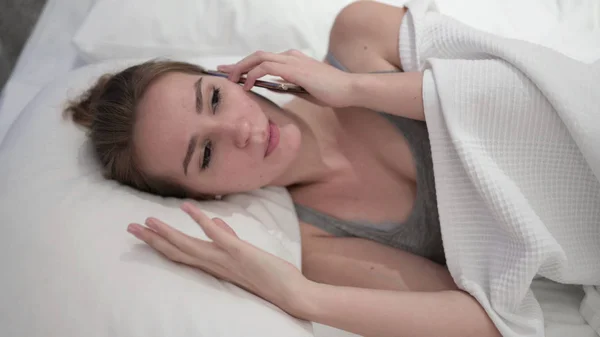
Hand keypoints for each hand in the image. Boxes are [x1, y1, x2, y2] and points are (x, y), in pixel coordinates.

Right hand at [127, 202, 308, 315]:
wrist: (292, 295)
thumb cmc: (269, 276)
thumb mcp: (244, 255)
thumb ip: (227, 238)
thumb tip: (214, 222)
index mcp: (214, 266)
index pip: (181, 255)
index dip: (160, 244)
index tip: (143, 233)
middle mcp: (214, 265)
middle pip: (176, 252)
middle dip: (152, 240)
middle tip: (130, 227)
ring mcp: (225, 259)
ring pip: (189, 245)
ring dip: (167, 232)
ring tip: (148, 220)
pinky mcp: (239, 252)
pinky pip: (216, 235)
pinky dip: (201, 220)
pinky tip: (187, 207)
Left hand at [217, 49, 354, 107]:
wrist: (349, 89)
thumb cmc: (330, 91)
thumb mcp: (304, 89)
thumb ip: (288, 86)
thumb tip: (270, 87)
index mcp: (292, 61)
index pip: (264, 60)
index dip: (245, 65)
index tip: (231, 73)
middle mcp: (290, 57)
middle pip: (257, 56)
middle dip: (237, 65)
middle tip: (222, 73)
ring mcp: (292, 62)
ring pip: (259, 59)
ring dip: (242, 69)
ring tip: (232, 82)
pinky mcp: (294, 70)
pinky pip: (267, 68)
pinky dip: (253, 75)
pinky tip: (247, 85)